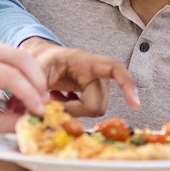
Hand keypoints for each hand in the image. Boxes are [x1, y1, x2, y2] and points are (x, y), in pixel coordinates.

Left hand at [0, 38, 49, 134]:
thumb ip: (11, 123)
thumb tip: (35, 120)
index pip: (10, 76)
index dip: (29, 94)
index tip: (40, 111)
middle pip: (22, 60)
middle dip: (37, 84)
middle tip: (43, 104)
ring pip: (25, 58)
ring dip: (35, 80)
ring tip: (33, 101)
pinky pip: (21, 58)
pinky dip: (28, 75)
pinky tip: (25, 92)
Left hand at [19, 38, 139, 116]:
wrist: (39, 59)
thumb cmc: (40, 59)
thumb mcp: (35, 67)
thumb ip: (37, 85)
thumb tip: (43, 107)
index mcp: (85, 61)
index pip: (114, 68)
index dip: (127, 85)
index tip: (134, 105)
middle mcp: (95, 74)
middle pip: (98, 103)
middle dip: (76, 110)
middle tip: (52, 104)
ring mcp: (95, 86)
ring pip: (94, 110)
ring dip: (73, 111)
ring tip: (54, 99)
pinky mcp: (90, 95)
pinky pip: (88, 111)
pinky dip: (74, 111)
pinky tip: (60, 101)